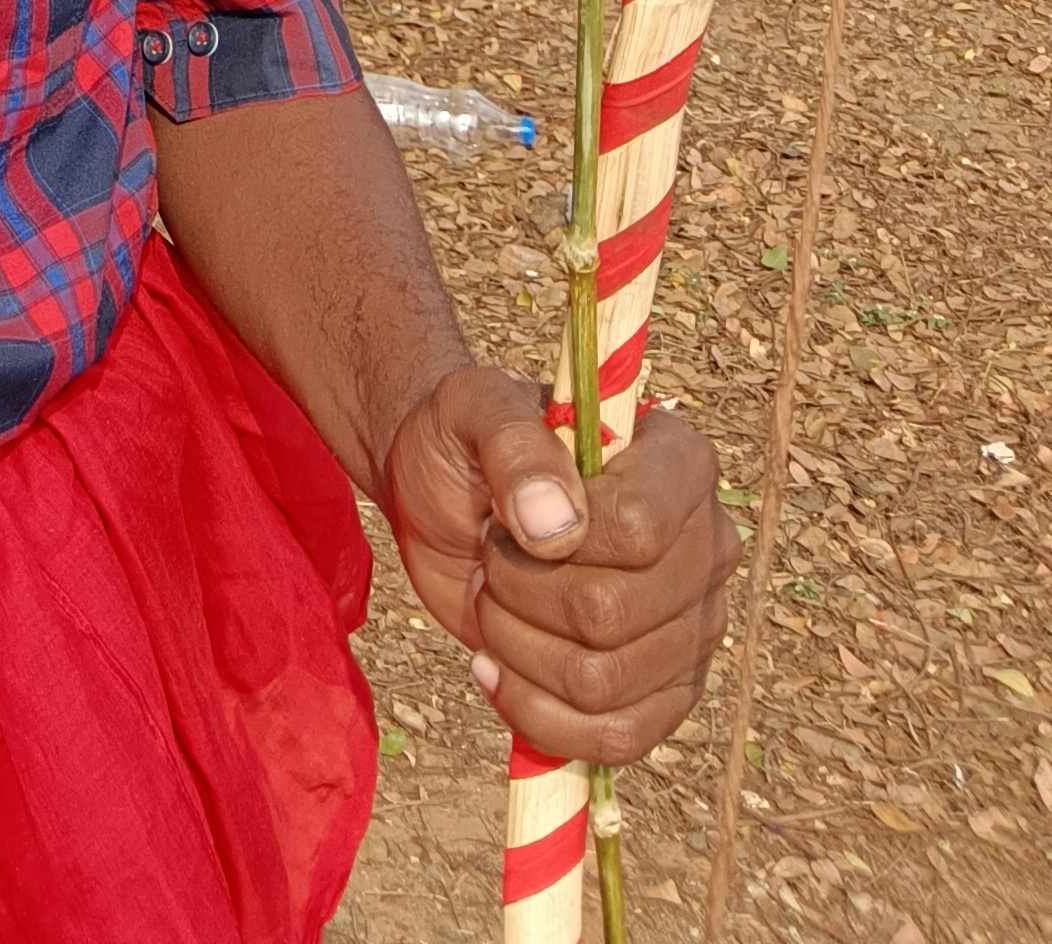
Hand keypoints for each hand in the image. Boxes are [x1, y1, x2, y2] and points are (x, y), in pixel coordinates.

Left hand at [383, 364, 736, 761]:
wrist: (443, 499)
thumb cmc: (465, 442)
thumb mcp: (470, 407)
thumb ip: (513, 443)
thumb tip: (555, 526)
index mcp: (678, 463)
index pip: (639, 531)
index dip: (559, 538)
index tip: (512, 514)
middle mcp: (705, 548)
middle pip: (611, 616)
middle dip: (519, 593)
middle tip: (495, 557)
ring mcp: (692, 631)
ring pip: (602, 685)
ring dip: (516, 648)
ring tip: (498, 600)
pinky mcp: (663, 696)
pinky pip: (614, 741)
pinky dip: (533, 713)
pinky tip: (496, 667)